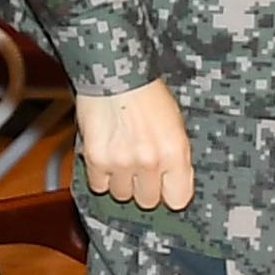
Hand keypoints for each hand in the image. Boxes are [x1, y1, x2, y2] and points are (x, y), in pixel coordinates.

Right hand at [76, 80, 194, 209]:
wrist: (115, 73)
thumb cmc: (147, 94)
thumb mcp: (175, 124)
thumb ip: (176, 157)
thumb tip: (174, 183)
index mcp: (175, 152)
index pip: (178, 200)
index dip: (170, 193)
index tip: (165, 186)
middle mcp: (150, 161)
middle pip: (147, 201)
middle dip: (143, 187)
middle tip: (140, 166)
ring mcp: (122, 163)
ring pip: (121, 194)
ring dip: (121, 180)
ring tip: (121, 155)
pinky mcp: (97, 160)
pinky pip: (99, 185)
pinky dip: (100, 174)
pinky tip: (106, 155)